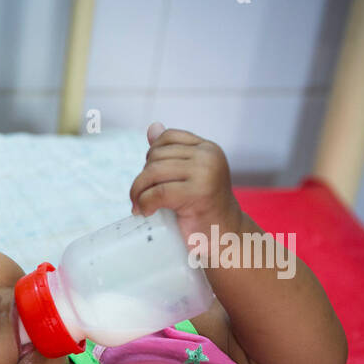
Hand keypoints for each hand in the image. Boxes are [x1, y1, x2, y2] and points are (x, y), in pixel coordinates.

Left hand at [129, 122, 244, 246]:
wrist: (225, 236)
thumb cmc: (203, 209)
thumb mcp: (189, 176)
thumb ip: (173, 154)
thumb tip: (152, 127)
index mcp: (208, 148)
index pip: (168, 138)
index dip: (151, 156)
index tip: (150, 179)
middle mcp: (208, 156)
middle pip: (156, 156)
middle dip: (142, 178)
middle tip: (140, 198)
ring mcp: (205, 172)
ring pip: (153, 172)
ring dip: (138, 192)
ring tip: (139, 206)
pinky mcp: (198, 192)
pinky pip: (157, 192)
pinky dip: (144, 203)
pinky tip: (146, 212)